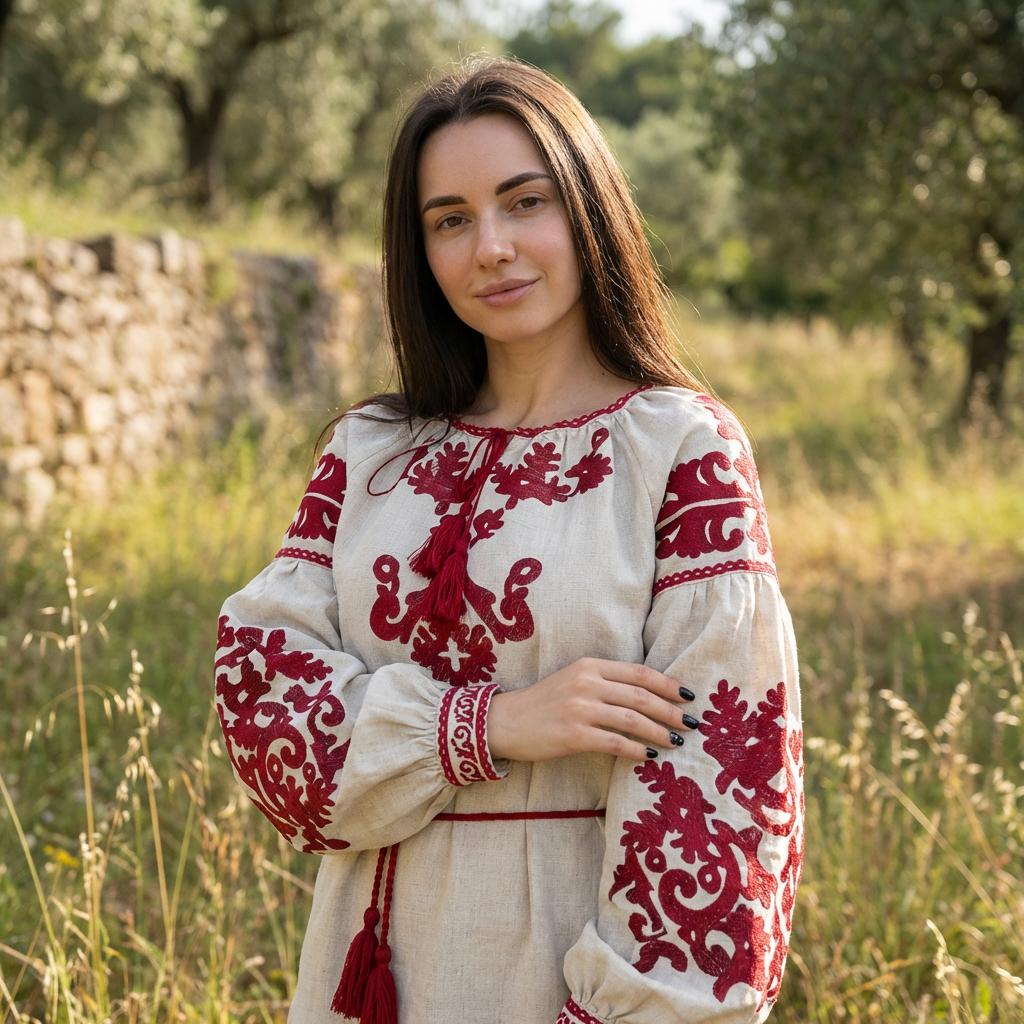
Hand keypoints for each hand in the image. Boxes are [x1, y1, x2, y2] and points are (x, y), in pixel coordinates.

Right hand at [487, 657, 698, 763]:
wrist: (506, 722)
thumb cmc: (544, 703)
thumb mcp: (574, 680)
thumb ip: (606, 683)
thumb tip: (648, 697)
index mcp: (590, 665)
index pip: (640, 673)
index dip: (669, 685)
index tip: (689, 697)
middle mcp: (587, 683)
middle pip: (642, 696)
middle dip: (672, 711)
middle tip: (692, 724)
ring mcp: (580, 708)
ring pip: (633, 719)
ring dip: (661, 732)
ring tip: (677, 741)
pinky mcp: (574, 735)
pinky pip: (615, 743)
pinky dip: (638, 750)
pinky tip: (651, 756)